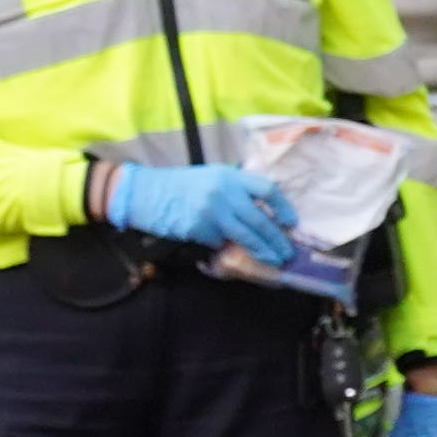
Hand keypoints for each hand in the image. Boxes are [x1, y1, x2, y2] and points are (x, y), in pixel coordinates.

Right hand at [101, 161, 303, 267]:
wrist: (145, 192)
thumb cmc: (180, 185)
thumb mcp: (211, 177)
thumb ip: (236, 189)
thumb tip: (262, 211)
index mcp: (230, 176)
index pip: (267, 189)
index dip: (283, 207)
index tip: (291, 222)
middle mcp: (224, 192)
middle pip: (260, 219)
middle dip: (276, 238)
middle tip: (287, 251)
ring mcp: (212, 211)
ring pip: (246, 236)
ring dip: (262, 250)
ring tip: (273, 259)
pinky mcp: (199, 229)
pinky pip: (220, 242)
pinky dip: (226, 248)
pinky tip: (233, 253)